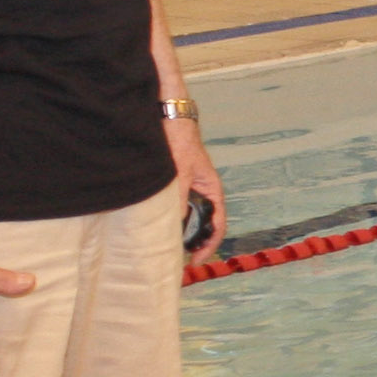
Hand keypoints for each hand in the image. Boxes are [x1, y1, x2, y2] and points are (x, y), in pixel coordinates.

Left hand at [169, 116, 226, 263]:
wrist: (167, 117)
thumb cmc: (180, 140)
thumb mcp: (180, 172)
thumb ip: (178, 198)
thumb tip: (175, 224)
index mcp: (211, 189)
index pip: (218, 224)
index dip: (209, 245)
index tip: (196, 260)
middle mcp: (201, 191)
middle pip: (203, 223)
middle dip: (194, 242)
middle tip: (181, 258)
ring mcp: (187, 187)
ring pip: (187, 216)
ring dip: (180, 230)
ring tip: (169, 245)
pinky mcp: (173, 183)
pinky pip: (174, 206)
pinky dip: (169, 218)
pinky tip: (158, 224)